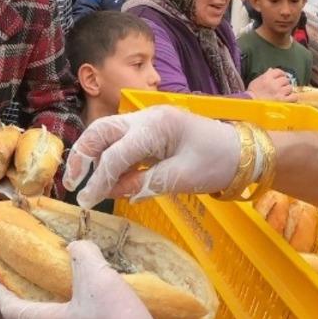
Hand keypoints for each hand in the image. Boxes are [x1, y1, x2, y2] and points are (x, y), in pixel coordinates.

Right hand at [64, 105, 239, 207]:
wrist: (244, 152)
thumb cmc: (218, 163)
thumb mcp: (181, 178)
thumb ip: (144, 183)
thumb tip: (114, 192)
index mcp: (156, 126)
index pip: (116, 154)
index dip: (98, 179)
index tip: (87, 200)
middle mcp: (146, 117)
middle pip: (101, 131)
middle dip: (83, 156)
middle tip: (73, 183)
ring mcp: (148, 121)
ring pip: (107, 134)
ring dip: (93, 156)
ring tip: (85, 182)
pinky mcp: (151, 131)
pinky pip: (121, 141)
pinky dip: (109, 158)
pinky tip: (108, 178)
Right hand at [246, 68, 294, 101]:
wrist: (250, 106)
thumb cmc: (252, 94)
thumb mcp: (256, 81)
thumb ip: (264, 75)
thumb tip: (271, 70)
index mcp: (267, 77)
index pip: (278, 71)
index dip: (281, 74)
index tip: (281, 76)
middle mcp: (274, 84)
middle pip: (285, 79)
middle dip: (283, 83)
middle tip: (280, 87)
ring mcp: (279, 92)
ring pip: (290, 87)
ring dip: (287, 90)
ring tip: (283, 93)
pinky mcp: (283, 101)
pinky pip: (294, 97)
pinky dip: (292, 97)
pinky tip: (288, 98)